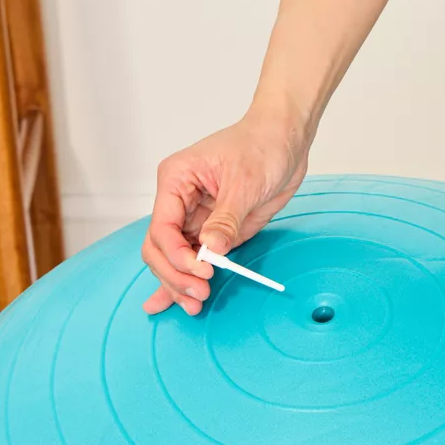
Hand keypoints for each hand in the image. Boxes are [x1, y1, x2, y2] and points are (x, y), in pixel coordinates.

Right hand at [141, 111, 310, 315]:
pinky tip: (169, 302)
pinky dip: (184, 278)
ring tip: (195, 304)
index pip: (162, 227)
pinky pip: (193, 258)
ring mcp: (194, 218)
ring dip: (179, 283)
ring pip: (173, 259)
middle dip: (175, 274)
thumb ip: (226, 219)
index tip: (204, 270)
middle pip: (159, 248)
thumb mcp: (245, 182)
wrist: (285, 140)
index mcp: (176, 180)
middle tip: (200, 294)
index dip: (177, 255)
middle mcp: (178, 201)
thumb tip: (211, 251)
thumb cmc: (261, 145)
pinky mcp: (212, 231)